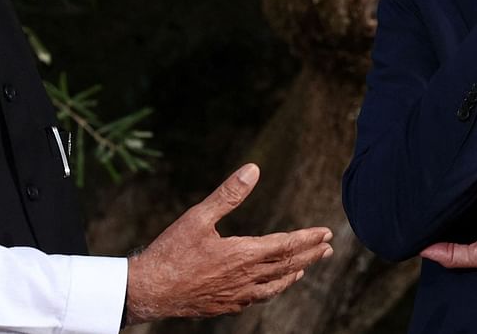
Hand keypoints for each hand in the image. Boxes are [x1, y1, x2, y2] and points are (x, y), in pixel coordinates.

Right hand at [124, 163, 332, 323]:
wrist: (149, 291)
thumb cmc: (171, 251)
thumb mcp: (198, 216)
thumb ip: (229, 194)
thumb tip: (253, 169)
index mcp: (243, 255)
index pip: (286, 245)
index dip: (308, 238)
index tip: (326, 232)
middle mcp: (246, 278)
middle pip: (287, 266)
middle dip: (309, 255)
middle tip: (328, 248)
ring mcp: (237, 295)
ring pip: (275, 286)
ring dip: (293, 274)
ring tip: (305, 267)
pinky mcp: (225, 306)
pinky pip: (258, 298)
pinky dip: (272, 289)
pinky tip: (270, 286)